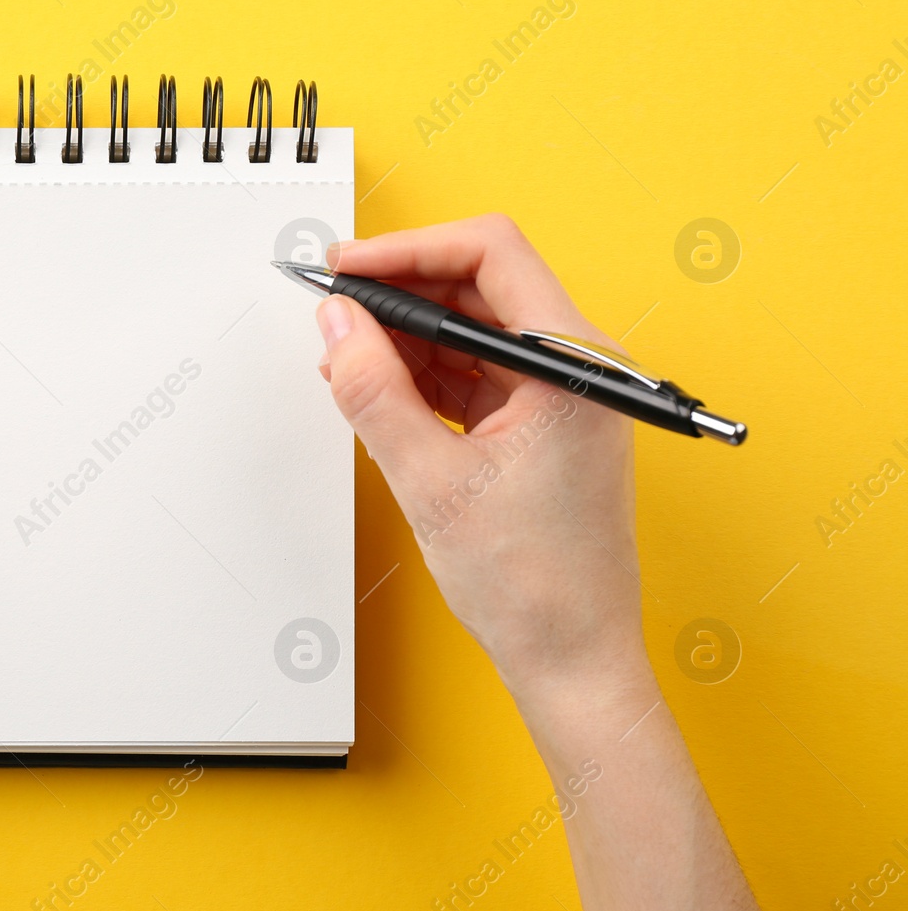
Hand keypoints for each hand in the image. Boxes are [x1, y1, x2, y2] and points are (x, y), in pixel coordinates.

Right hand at [315, 214, 642, 700]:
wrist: (573, 660)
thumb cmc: (534, 587)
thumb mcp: (431, 482)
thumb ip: (375, 392)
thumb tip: (336, 326)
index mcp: (574, 366)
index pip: (492, 254)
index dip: (409, 249)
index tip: (347, 268)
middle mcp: (577, 367)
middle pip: (480, 284)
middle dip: (400, 290)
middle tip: (332, 309)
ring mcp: (560, 395)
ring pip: (471, 327)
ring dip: (405, 334)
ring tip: (344, 358)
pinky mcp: (539, 423)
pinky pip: (473, 370)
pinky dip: (422, 372)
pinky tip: (376, 387)